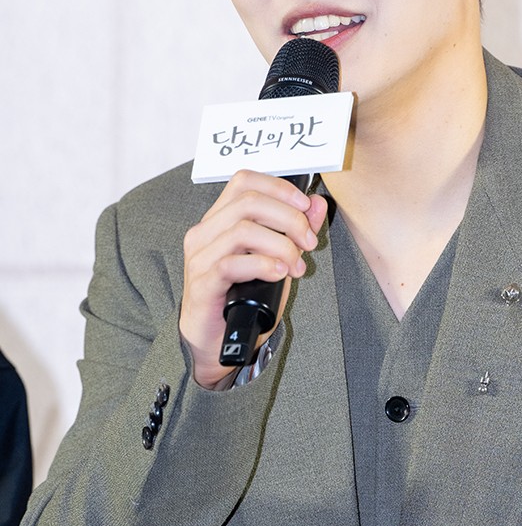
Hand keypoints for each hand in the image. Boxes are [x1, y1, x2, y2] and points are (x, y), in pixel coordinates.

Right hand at [179, 170, 326, 388]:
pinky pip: (232, 264)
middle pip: (248, 201)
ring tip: (296, 266)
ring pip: (242, 229)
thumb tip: (318, 203)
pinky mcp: (202, 283)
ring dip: (281, 245)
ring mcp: (199, 257)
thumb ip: (296, 231)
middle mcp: (204, 232)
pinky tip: (280, 274)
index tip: (306, 206)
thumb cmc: (244, 299)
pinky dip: (263, 265)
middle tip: (309, 242)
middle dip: (289, 218)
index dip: (279, 188)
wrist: (216, 344)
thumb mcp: (277, 259)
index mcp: (219, 219)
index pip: (244, 181)